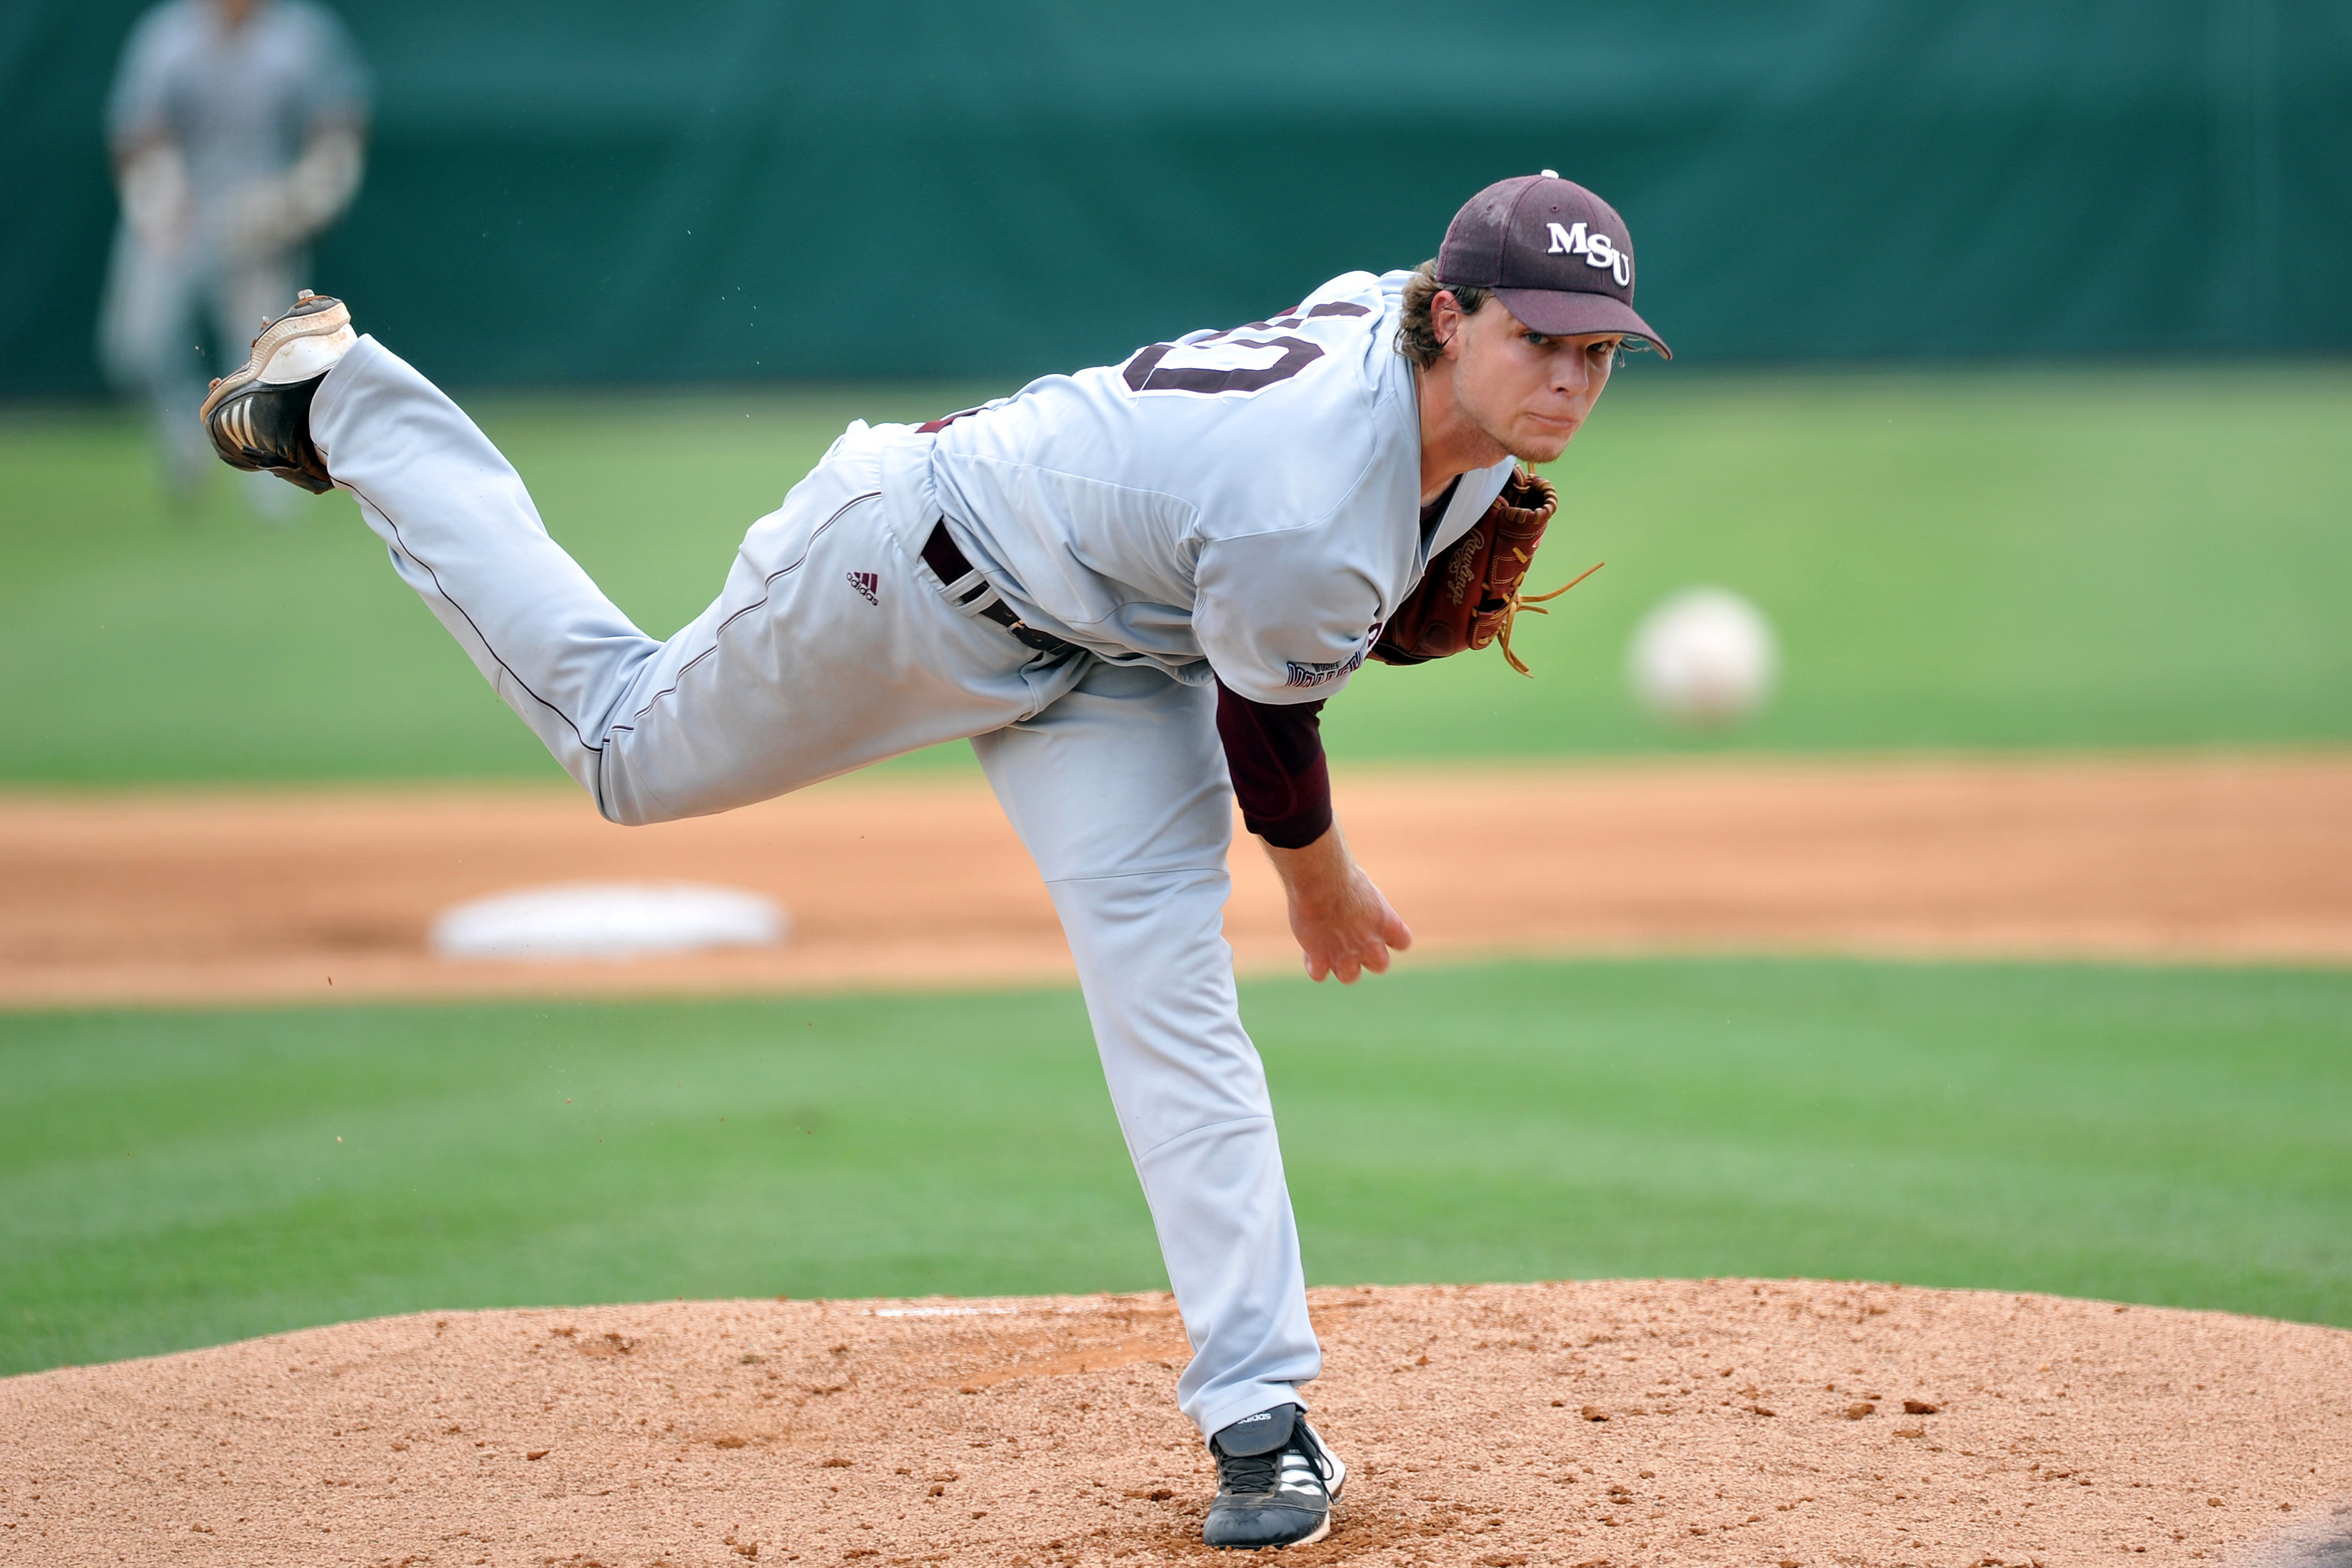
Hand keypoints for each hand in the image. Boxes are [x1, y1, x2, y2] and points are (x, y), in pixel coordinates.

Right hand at [1262, 823, 1412, 982]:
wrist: (1320, 879)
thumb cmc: (1340, 873)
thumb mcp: (1363, 886)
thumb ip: (1364, 904)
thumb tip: (1356, 899)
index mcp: (1387, 924)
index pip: (1403, 942)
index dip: (1390, 939)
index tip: (1377, 932)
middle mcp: (1371, 944)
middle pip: (1380, 966)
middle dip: (1366, 957)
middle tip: (1350, 943)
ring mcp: (1346, 955)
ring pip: (1349, 977)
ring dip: (1340, 966)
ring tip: (1327, 949)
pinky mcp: (1321, 959)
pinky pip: (1319, 975)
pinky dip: (1313, 965)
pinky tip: (1309, 952)